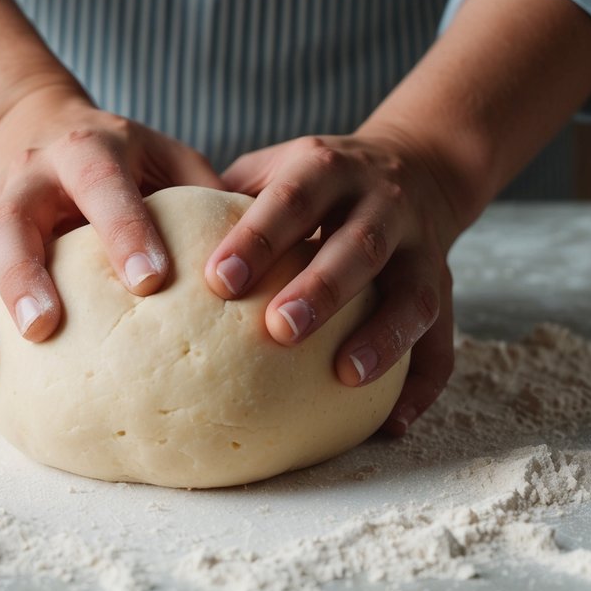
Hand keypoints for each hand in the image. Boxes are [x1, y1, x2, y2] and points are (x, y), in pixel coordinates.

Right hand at [0, 88, 222, 403]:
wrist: (35, 126)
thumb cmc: (124, 160)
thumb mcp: (166, 158)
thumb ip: (206, 197)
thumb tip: (265, 253)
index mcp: (87, 150)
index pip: (102, 181)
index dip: (122, 227)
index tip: (150, 281)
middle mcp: (27, 178)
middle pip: (13, 222)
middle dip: (25, 274)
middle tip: (47, 327)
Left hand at [203, 128, 481, 435]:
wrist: (417, 167)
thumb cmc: (316, 182)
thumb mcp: (276, 166)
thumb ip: (225, 197)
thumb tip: (146, 243)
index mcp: (329, 168)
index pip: (293, 198)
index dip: (259, 236)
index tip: (218, 280)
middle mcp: (383, 203)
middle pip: (359, 245)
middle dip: (323, 287)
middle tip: (279, 330)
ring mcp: (421, 248)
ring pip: (412, 294)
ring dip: (382, 336)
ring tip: (346, 376)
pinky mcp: (444, 290)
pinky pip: (444, 343)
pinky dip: (423, 386)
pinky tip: (391, 423)